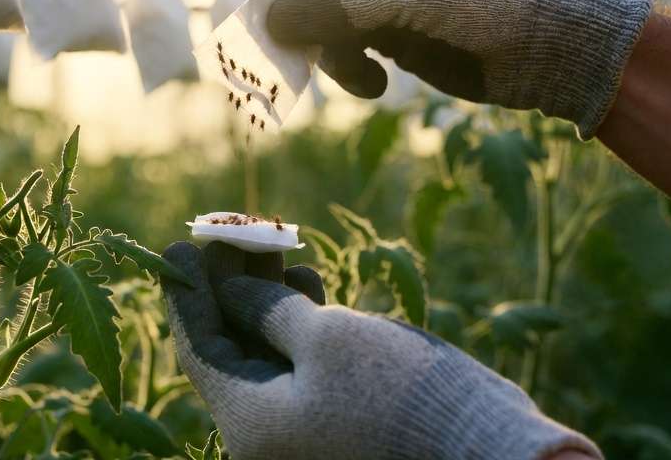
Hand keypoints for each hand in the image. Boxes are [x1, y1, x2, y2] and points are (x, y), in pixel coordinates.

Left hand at [161, 241, 600, 459]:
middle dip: (230, 288)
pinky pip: (300, 370)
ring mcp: (305, 436)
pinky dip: (298, 325)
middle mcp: (268, 439)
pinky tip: (306, 281)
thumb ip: (268, 310)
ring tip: (271, 245)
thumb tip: (230, 290)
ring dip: (266, 299)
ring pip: (267, 357)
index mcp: (249, 426)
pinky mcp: (341, 425)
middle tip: (231, 232)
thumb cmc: (405, 396)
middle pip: (231, 352)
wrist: (492, 453)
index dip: (187, 292)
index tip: (178, 244)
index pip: (199, 350)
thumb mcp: (328, 338)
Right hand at [258, 0, 652, 138]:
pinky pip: (353, 45)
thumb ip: (335, 5)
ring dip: (331, 52)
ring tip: (357, 80)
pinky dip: (353, 69)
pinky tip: (377, 87)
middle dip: (303, 17)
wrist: (556, 50)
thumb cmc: (488, 3)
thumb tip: (273, 20)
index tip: (267, 2)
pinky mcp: (403, 30)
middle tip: (291, 52)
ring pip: (330, 17)